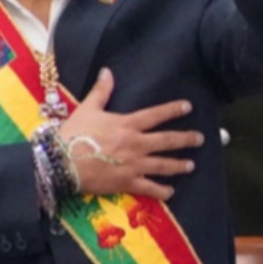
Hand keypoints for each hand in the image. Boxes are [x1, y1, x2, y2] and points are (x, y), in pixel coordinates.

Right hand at [57, 68, 203, 199]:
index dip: (173, 110)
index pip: (156, 115)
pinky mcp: (127, 182)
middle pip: (167, 141)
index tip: (188, 107)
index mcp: (128, 124)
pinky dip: (161, 190)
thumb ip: (101, 91)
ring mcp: (134, 165)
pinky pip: (149, 187)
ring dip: (179, 165)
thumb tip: (107, 71)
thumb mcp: (87, 108)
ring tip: (191, 165)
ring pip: (163, 164)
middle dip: (186, 139)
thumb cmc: (74, 134)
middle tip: (200, 139)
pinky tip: (171, 192)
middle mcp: (136, 144)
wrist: (62, 163)